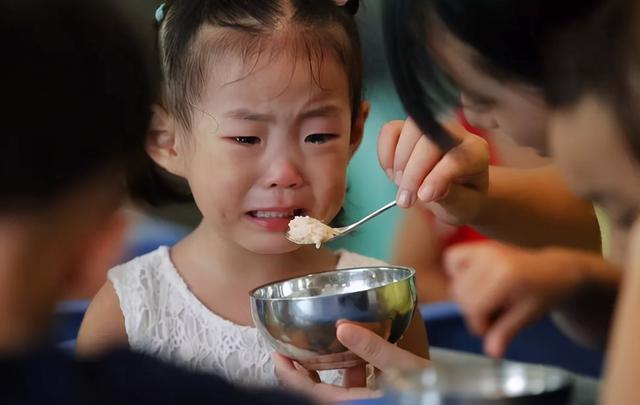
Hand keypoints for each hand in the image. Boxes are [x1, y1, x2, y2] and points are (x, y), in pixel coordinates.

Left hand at [274, 323, 430, 401]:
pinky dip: (347, 371)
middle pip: (314, 391)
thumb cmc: (430, 391)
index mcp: (353, 403)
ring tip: (317, 345)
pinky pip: (351, 388)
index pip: (306, 392)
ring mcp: (362, 402)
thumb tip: (342, 327)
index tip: (276, 353)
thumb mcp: (403, 367)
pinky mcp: (374, 400)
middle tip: (289, 347)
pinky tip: (354, 353)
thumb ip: (372, 348)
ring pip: (332, 389)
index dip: (287, 374)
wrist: (448, 401)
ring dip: (323, 369)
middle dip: (300, 370)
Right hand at [378, 118, 488, 224]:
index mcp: (475, 151)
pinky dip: (385, 152)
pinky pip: (390, 130)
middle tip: (405, 200)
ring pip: (409, 129)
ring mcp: (430, 128)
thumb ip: (450, 197)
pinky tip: (391, 173)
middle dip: (413, 172)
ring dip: (399, 161)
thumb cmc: (463, 199)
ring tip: (401, 187)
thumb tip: (425, 191)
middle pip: (428, 140)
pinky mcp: (409, 129)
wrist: (456, 193)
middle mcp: (455, 133)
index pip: (454, 157)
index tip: (422, 197)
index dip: (436, 177)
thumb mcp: (463, 205)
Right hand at [445, 242, 584, 356]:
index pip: (474, 307)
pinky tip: (474, 281)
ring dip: (465, 296)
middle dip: (473, 312)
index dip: (480, 325)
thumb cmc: (544, 295)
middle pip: (461, 295)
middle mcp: (491, 258)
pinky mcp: (478, 245)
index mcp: (506, 276)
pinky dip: (457, 273)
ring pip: (455, 282)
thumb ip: (506, 332)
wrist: (556, 271)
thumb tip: (491, 354)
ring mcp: (483, 248)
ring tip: (488, 299)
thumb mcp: (528, 316)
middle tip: (494, 315)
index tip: (493, 330)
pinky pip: (451, 260)